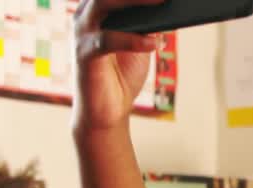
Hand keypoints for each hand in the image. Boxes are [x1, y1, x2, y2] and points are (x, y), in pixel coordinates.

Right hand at [72, 0, 164, 132]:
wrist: (106, 111)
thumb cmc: (122, 74)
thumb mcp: (142, 43)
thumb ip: (150, 23)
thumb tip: (170, 5)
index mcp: (98, 8)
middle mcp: (86, 14)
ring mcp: (82, 32)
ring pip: (104, 5)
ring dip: (134, 1)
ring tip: (163, 1)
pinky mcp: (84, 54)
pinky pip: (107, 41)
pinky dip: (133, 40)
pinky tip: (154, 42)